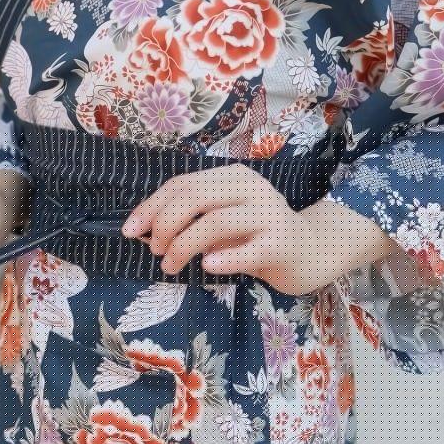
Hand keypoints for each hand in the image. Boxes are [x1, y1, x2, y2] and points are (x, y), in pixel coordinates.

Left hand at [121, 163, 331, 296]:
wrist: (312, 250)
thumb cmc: (258, 237)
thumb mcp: (223, 222)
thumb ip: (192, 221)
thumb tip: (145, 232)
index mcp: (232, 178)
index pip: (182, 184)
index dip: (151, 206)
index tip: (130, 230)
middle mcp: (251, 189)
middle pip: (195, 197)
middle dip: (164, 224)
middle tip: (156, 250)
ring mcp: (268, 215)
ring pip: (216, 221)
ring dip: (184, 245)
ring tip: (171, 265)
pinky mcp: (281, 244)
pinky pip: (247, 250)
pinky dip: (223, 257)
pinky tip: (207, 266)